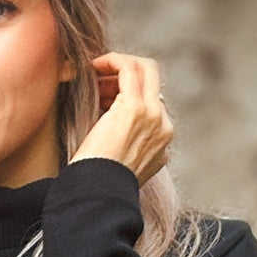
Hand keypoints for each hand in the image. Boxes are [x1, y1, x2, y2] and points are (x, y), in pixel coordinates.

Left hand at [69, 53, 172, 186]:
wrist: (98, 195)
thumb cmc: (98, 184)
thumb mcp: (117, 163)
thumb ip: (123, 141)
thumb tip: (110, 119)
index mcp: (161, 143)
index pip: (150, 102)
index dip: (123, 94)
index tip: (102, 97)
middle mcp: (163, 127)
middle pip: (153, 81)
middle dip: (126, 75)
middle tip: (100, 78)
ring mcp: (154, 116)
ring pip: (144, 69)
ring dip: (117, 67)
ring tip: (93, 74)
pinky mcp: (135, 108)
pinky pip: (128, 68)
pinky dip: (112, 61)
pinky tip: (93, 66)